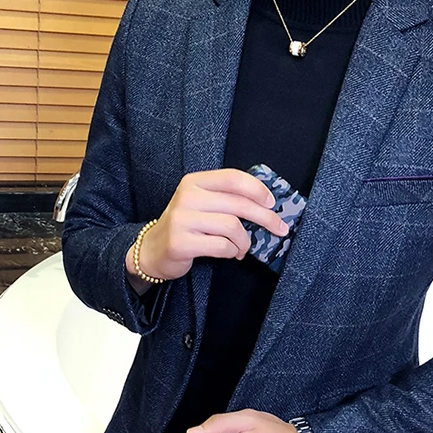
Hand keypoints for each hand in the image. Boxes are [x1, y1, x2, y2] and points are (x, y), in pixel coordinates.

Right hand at [126, 168, 288, 281]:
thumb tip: (265, 203)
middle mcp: (187, 197)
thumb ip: (226, 198)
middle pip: (238, 204)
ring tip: (242, 248)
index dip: (257, 189)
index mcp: (194, 182)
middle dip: (265, 218)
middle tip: (279, 228)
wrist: (152, 249)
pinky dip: (232, 251)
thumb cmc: (185, 226)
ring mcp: (182, 219)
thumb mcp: (201, 203)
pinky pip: (221, 246)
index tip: (272, 203)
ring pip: (232, 227)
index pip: (233, 178)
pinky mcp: (181, 242)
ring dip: (245, 241)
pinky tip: (231, 254)